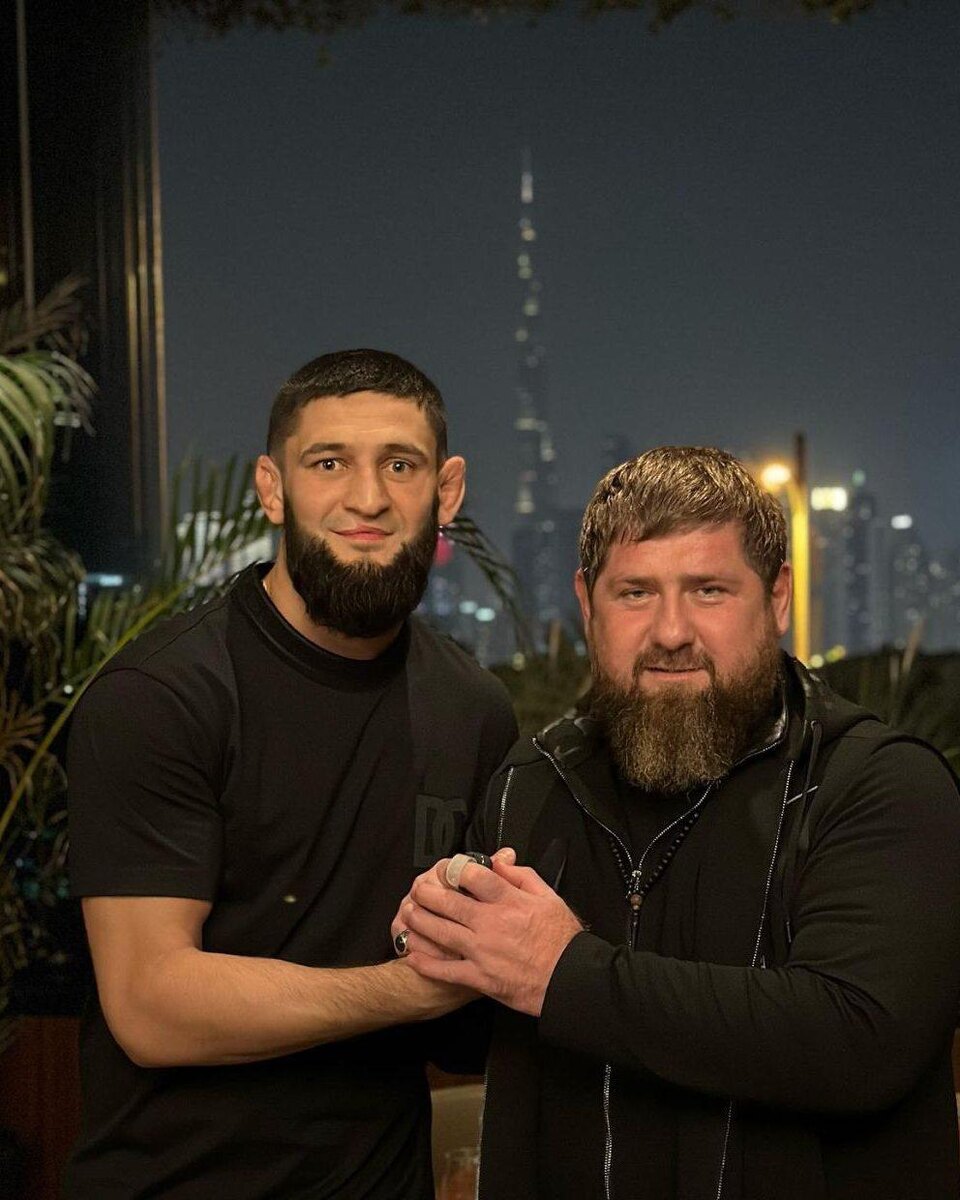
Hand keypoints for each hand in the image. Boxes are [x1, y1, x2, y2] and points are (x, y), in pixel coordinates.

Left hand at [399, 851, 582, 1016]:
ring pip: (441, 933)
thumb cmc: (561, 939)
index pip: (473, 876)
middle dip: (427, 893)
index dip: (454, 869)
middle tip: (417, 889)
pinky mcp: (480, 978)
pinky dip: (426, 963)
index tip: (446, 869)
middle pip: (449, 902)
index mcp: (509, 901)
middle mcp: (492, 924)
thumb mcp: (548, 897)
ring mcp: (483, 952)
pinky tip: (412, 956)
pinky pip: (446, 970)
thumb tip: (499, 862)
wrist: (569, 980)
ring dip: (420, 922)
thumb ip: (522, 876)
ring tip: (408, 914)